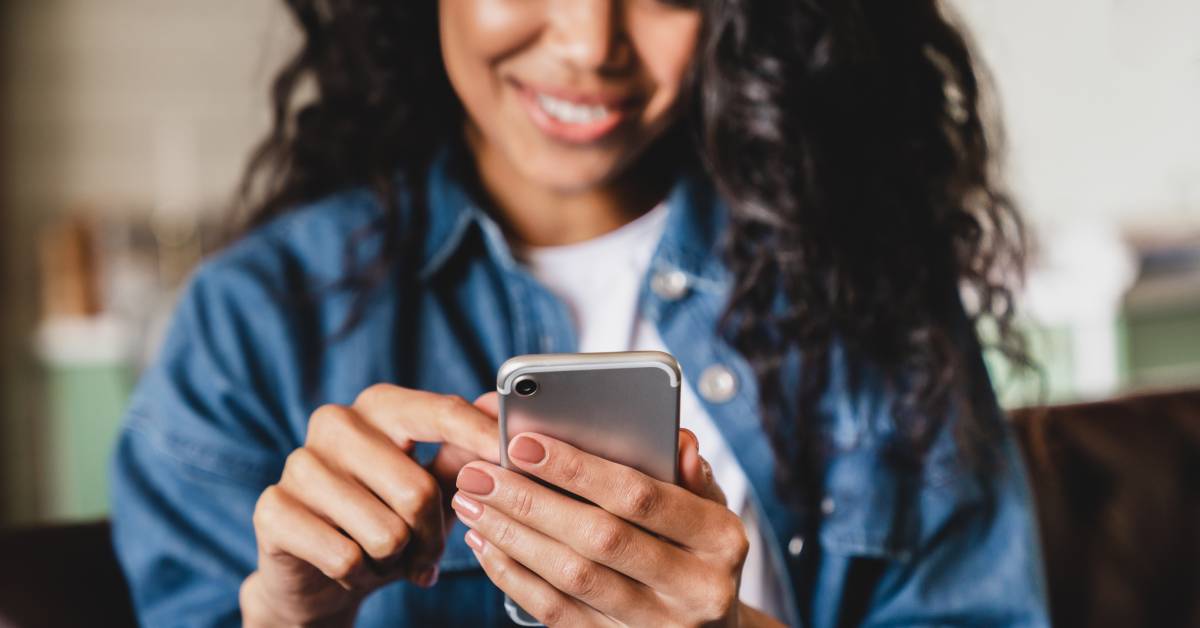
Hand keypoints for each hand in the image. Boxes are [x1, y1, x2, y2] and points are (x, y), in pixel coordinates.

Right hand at [241, 385, 499, 625]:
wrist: (317, 575)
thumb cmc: (385, 519)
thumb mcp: (432, 487)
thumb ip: (464, 453)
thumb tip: (501, 411)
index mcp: (380, 406)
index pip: (440, 412)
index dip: (481, 437)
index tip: (514, 456)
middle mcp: (335, 422)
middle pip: (417, 490)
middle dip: (432, 537)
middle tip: (426, 553)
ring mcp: (299, 463)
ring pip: (385, 532)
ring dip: (395, 560)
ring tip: (383, 557)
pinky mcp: (272, 508)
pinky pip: (345, 557)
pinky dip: (360, 576)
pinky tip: (351, 568)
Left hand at [451, 414, 781, 626]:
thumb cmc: (700, 550)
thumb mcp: (711, 509)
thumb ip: (690, 473)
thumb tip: (678, 439)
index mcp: (720, 540)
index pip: (640, 496)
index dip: (578, 469)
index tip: (523, 443)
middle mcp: (695, 588)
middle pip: (599, 538)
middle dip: (530, 500)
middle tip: (479, 472)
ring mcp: (657, 626)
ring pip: (572, 577)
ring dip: (513, 536)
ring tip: (472, 502)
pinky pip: (557, 613)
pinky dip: (514, 577)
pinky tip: (487, 544)